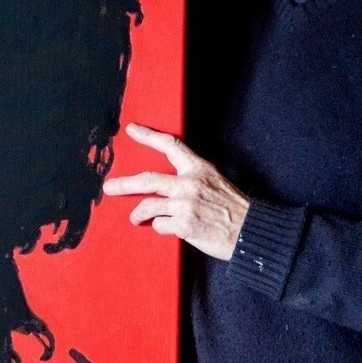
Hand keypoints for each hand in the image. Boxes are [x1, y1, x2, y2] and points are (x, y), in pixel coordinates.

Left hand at [102, 122, 248, 260]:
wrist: (251, 233)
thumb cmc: (234, 209)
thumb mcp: (216, 182)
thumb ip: (192, 179)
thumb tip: (166, 187)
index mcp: (199, 169)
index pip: (170, 146)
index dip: (148, 136)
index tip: (131, 129)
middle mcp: (190, 184)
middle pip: (148, 179)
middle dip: (124, 184)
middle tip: (109, 187)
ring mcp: (186, 205)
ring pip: (149, 206)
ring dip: (138, 214)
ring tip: (134, 218)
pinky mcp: (184, 225)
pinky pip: (160, 225)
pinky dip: (160, 228)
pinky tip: (168, 229)